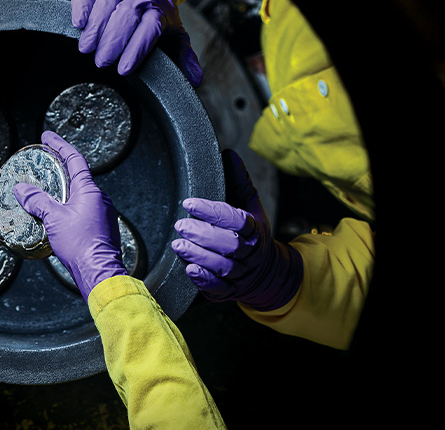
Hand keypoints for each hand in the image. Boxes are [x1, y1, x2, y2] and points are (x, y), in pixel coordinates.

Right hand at [13, 131, 126, 301]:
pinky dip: (68, 208)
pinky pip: (83, 211)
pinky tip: (57, 218)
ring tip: (45, 194)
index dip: (59, 145)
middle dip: (59, 170)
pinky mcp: (101, 229)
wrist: (100, 273)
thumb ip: (38, 201)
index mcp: (90, 191)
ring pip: (80, 196)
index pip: (74, 159)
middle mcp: (100, 199)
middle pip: (77, 177)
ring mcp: (103, 214)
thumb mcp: (54, 219)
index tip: (47, 136)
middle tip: (44, 164)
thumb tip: (21, 189)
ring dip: (63, 192)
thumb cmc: (80, 245)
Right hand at [71, 0, 201, 84]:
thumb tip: (195, 79)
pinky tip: (78, 23)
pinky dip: (82, 5)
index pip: (149, 29)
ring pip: (106, 3)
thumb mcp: (173, 28)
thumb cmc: (154, 5)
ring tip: (87, 47)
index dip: (136, 49)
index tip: (124, 69)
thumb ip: (183, 55)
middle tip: (102, 62)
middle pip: (126, 16)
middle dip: (113, 41)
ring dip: (95, 27)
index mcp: (158, 9)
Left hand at [171, 150, 302, 310]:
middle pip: (229, 245)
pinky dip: (204, 281)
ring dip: (199, 256)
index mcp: (254, 229)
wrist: (268, 273)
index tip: (189, 203)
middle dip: (203, 235)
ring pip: (223, 267)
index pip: (236, 219)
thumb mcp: (250, 206)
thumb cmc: (251, 233)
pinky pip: (219, 288)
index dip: (213, 212)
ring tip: (178, 245)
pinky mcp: (230, 291)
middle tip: (180, 225)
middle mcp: (249, 253)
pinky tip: (189, 270)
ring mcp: (240, 274)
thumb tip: (227, 153)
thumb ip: (238, 181)